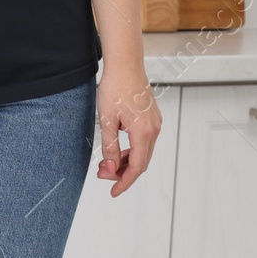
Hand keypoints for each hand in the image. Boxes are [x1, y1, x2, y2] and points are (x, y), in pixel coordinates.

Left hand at [95, 68, 161, 196]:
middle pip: (140, 163)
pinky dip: (131, 150)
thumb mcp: (107, 121)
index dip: (124, 183)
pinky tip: (116, 151)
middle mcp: (154, 130)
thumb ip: (109, 148)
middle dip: (121, 173)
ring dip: (125, 162)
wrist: (125, 64)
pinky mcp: (152, 118)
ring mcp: (155, 123)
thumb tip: (110, 168)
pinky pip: (143, 142)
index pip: (135, 168)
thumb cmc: (115, 88)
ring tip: (105, 163)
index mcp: (143, 133)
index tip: (113, 192)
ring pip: (142, 153)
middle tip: (101, 173)